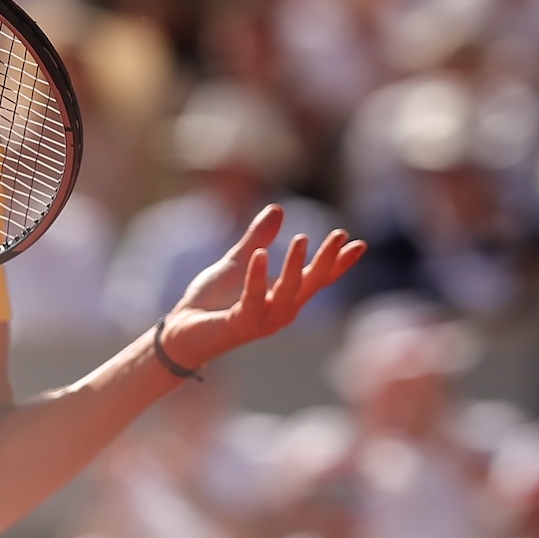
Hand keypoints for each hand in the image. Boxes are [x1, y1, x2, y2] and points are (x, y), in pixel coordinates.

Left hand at [157, 205, 368, 373]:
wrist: (180, 329)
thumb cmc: (211, 301)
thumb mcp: (237, 262)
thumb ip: (257, 238)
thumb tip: (277, 208)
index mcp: (283, 297)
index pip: (318, 279)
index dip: (338, 263)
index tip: (358, 244)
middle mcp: (280, 312)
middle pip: (311, 285)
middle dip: (327, 261)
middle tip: (340, 235)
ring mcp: (262, 321)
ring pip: (288, 294)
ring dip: (296, 267)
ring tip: (302, 238)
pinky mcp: (240, 325)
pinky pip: (253, 301)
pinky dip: (258, 278)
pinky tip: (261, 255)